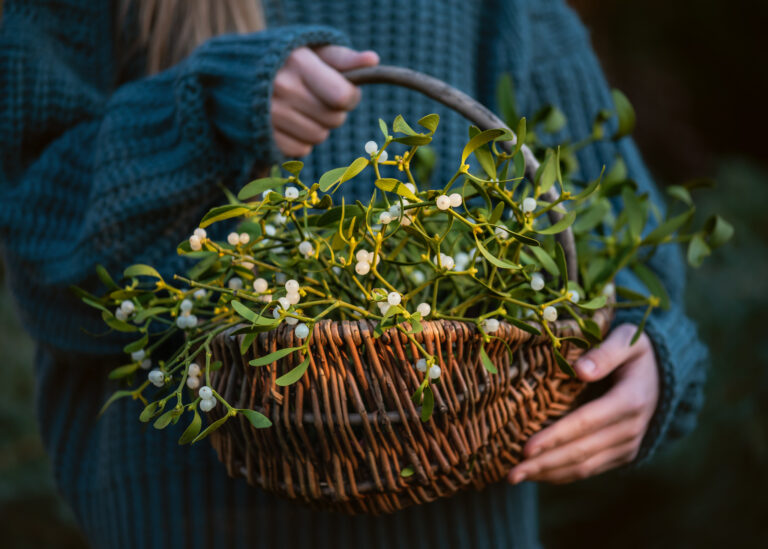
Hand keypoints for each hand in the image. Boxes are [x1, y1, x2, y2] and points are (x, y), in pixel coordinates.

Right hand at [270, 45, 378, 157]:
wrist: (232, 73)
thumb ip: (343, 57)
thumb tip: (373, 61)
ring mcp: (269, 115)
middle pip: (333, 120)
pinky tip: (290, 123)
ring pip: (319, 137)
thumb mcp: (312, 50)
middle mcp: (281, 88)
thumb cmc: (284, 59)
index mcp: (298, 63)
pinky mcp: (263, 135)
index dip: (350, 97)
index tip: (344, 91)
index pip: (342, 97)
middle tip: (319, 99)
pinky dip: (301, 141)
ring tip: (303, 110)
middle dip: (334, 112)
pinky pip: (301, 150)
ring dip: (319, 127)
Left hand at [507, 323, 659, 484]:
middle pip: (581, 452)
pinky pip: (590, 469)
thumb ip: (606, 353)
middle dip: (543, 464)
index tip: (526, 448)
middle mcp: (630, 429)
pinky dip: (562, 474)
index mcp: (629, 400)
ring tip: (516, 476)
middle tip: (510, 473)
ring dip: (549, 474)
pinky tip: (537, 474)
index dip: (555, 437)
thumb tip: (580, 370)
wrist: (665, 374)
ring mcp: (628, 445)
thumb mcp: (627, 340)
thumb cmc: (635, 351)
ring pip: (584, 467)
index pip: (585, 423)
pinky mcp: (622, 454)